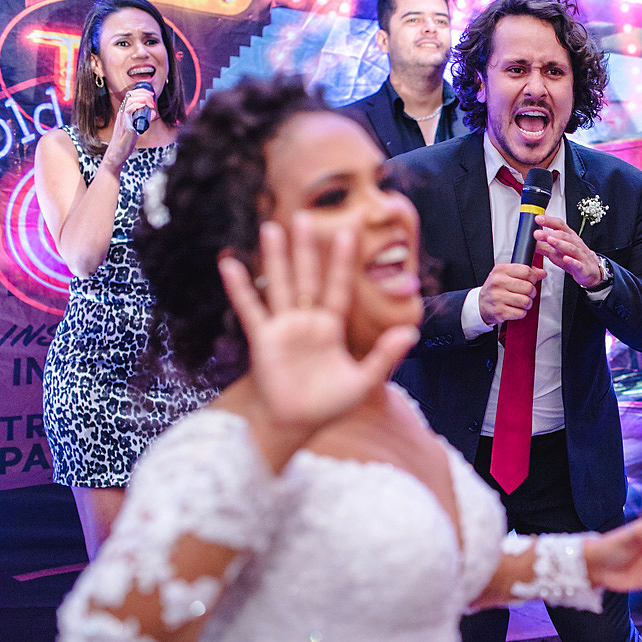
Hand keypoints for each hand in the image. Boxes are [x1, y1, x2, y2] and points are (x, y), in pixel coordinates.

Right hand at [101, 84, 157, 171]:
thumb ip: (144, 119)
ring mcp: (123, 118)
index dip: (141, 91)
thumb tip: (153, 113)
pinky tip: (145, 106)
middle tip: (152, 97)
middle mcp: (122, 113)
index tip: (151, 94)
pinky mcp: (126, 125)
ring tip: (151, 102)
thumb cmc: (126, 141)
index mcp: (124, 112)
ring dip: (142, 98)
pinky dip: (138, 105)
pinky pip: (129, 111)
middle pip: (130, 95)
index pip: (130, 96)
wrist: (117, 152)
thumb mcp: (137, 127)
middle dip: (143, 92)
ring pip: (130, 100)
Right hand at [219, 214, 418, 429]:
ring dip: (274, 258)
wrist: (296, 424)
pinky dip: (240, 287)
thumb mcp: (364, 380)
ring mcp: (283, 328)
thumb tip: (411, 331)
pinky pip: (251, 309)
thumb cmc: (329, 405)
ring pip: (279, 285)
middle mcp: (306, 322)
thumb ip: (385, 355)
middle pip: (307, 277)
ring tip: (271, 228)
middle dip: (306, 248)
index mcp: (330, 327)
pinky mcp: (263, 340)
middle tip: (304, 216)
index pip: (338, 287)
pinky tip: (229, 262)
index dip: (341, 263)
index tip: (348, 233)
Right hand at [479, 262, 545, 325]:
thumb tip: (542, 273)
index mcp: (500, 270)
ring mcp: (498, 298)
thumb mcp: (506, 275)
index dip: (533, 278)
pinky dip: (521, 312)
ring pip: (526, 301)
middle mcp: (498, 283)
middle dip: (531, 292)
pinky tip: (515, 309)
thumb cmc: (495, 289)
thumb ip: (524, 272)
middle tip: (527, 294)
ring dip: (527, 304)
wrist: (480, 304)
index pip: (526, 271)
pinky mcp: (500, 312)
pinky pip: (521, 313)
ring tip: (521, 302)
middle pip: (528, 287)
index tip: (532, 281)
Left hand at [533, 215, 605, 287]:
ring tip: (549, 241)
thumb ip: (542, 246)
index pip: (559, 225)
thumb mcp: (556, 252)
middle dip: (549, 233)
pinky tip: (565, 259)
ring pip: (570, 247)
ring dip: (560, 243)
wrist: (591, 270)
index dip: (549, 220)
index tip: (537, 219)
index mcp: (568, 237)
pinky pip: (578, 264)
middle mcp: (574, 243)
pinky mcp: (583, 267)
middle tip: (537, 233)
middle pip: (563, 235)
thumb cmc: (573, 258)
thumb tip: (528, 242)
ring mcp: (580, 255)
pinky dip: (572, 261)